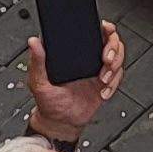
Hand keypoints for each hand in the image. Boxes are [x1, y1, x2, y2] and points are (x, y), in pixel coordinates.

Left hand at [25, 20, 124, 142]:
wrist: (61, 124)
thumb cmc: (48, 103)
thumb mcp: (38, 82)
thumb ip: (37, 62)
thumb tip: (34, 41)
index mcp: (72, 52)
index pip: (91, 31)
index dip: (103, 27)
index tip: (105, 30)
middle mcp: (87, 57)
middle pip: (111, 40)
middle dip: (113, 48)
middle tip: (106, 59)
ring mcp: (97, 69)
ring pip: (118, 56)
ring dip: (115, 66)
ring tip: (103, 79)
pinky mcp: (106, 82)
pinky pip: (118, 76)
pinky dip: (114, 83)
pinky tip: (104, 91)